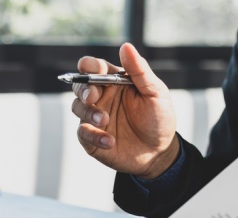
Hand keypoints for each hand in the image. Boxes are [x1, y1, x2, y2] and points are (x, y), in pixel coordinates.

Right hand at [71, 42, 179, 178]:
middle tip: (93, 97)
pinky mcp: (92, 138)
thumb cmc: (158, 119)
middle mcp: (102, 97)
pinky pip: (83, 133)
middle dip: (83, 89)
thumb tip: (126, 46)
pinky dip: (93, 136)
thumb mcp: (155, 92)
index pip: (94, 67)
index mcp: (114, 81)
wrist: (160, 152)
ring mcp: (94, 118)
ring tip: (105, 120)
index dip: (89, 65)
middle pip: (80, 86)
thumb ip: (140, 70)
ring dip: (88, 112)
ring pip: (77, 107)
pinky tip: (109, 141)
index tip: (93, 68)